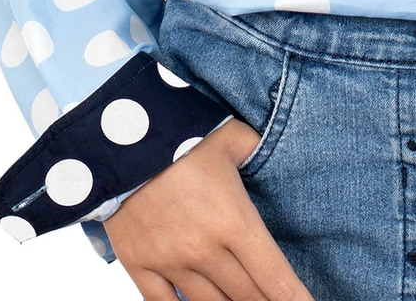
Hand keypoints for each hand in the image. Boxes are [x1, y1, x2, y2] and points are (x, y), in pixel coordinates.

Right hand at [102, 117, 315, 300]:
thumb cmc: (181, 132)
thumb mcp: (232, 135)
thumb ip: (255, 148)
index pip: (275, 277)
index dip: (296, 300)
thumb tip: (268, 149)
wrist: (118, 138)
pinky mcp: (140, 265)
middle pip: (247, 298)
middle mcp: (206, 250)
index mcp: (235, 220)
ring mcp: (171, 262)